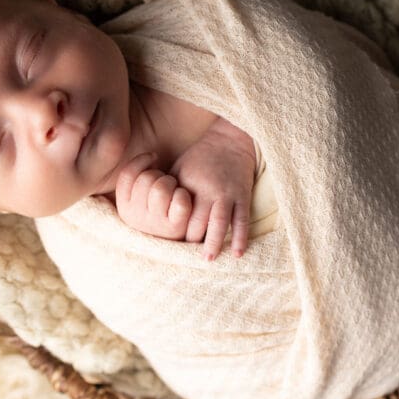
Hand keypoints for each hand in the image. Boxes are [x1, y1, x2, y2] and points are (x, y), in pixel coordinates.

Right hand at [114, 152, 193, 239]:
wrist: (183, 237)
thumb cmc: (163, 206)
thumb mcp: (143, 194)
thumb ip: (136, 176)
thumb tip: (148, 154)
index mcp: (124, 208)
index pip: (127, 175)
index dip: (143, 160)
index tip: (154, 159)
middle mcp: (136, 218)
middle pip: (146, 179)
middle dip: (159, 175)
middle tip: (166, 182)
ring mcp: (155, 225)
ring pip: (161, 188)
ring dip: (171, 183)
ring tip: (174, 190)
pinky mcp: (175, 228)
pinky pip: (179, 200)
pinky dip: (184, 195)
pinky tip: (184, 200)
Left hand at [169, 122, 256, 260]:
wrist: (230, 139)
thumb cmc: (200, 156)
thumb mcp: (179, 169)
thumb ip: (170, 191)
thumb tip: (156, 212)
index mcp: (188, 184)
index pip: (179, 214)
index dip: (175, 231)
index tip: (172, 244)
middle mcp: (207, 191)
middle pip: (197, 222)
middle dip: (192, 241)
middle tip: (185, 258)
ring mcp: (227, 194)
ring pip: (219, 223)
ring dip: (214, 243)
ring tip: (208, 260)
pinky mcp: (242, 195)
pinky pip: (242, 220)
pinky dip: (240, 237)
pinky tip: (237, 253)